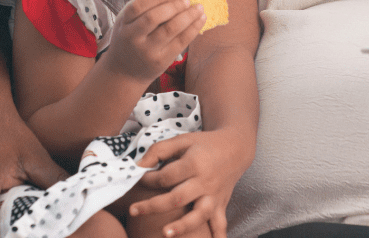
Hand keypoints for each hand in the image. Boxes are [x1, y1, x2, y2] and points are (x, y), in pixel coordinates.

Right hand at [101, 0, 205, 85]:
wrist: (124, 72)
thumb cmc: (129, 40)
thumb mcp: (126, 23)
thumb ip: (142, 6)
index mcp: (123, 24)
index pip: (137, 7)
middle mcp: (133, 38)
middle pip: (153, 18)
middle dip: (173, 6)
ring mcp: (147, 51)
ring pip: (170, 30)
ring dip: (188, 16)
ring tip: (198, 7)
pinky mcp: (161, 60)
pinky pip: (180, 42)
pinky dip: (193, 28)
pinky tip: (201, 19)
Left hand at [129, 129, 252, 237]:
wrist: (235, 147)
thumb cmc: (205, 144)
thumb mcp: (182, 140)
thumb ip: (159, 150)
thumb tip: (138, 166)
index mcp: (194, 163)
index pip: (166, 176)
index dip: (148, 179)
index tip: (139, 179)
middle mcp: (205, 181)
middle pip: (177, 198)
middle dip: (153, 205)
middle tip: (132, 210)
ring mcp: (214, 195)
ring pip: (198, 214)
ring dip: (182, 226)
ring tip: (165, 233)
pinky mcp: (221, 204)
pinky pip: (220, 223)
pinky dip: (218, 235)